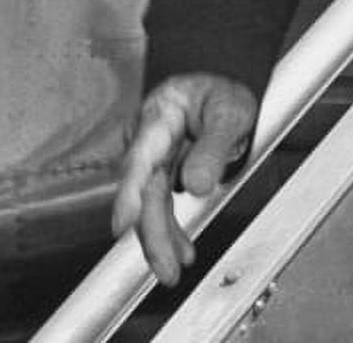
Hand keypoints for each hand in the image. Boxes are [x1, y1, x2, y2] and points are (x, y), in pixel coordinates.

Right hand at [111, 74, 257, 286]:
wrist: (217, 83)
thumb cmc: (221, 91)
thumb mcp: (230, 110)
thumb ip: (213, 146)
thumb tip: (196, 185)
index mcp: (161, 114)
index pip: (142, 156)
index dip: (130, 192)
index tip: (123, 221)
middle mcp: (148, 138)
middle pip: (144, 189)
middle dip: (152, 232)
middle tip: (166, 267)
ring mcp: (151, 157)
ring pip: (149, 203)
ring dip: (159, 238)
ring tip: (171, 269)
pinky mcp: (158, 172)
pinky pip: (160, 205)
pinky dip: (170, 229)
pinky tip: (180, 251)